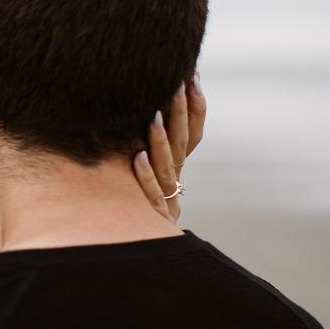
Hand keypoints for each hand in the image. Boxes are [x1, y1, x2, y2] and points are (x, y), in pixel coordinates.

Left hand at [133, 73, 206, 222]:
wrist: (136, 251)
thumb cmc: (133, 206)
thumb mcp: (148, 175)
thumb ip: (150, 146)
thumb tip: (139, 105)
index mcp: (177, 170)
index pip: (195, 135)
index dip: (196, 108)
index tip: (193, 76)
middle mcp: (175, 182)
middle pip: (183, 144)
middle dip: (181, 112)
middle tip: (177, 82)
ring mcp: (165, 200)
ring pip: (167, 166)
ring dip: (160, 139)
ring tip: (152, 114)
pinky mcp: (149, 217)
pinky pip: (149, 194)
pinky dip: (145, 176)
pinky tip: (137, 157)